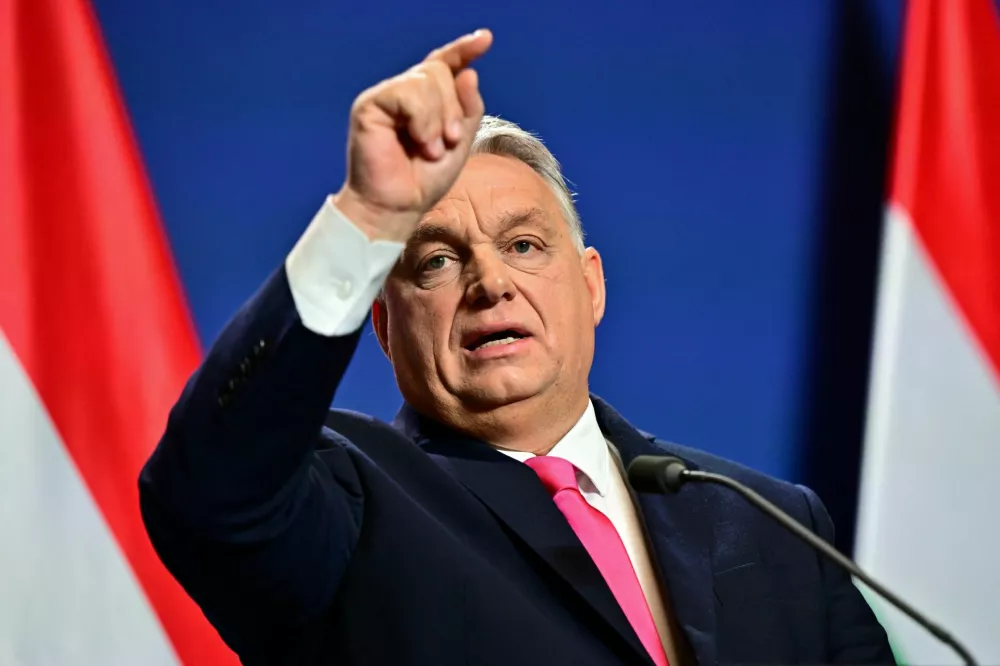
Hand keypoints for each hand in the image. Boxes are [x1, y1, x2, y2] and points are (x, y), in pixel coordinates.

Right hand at [333, 29, 492, 241]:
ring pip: (426, 80)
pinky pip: (407, 93)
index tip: (485, 39)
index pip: (444, 64)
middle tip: (449, 140)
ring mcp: (385, 97)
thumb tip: (468, 72)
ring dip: (438, 118)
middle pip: (439, 70)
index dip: (464, 50)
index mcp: (425, 100)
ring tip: (431, 148)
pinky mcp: (369, 105)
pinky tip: (418, 142)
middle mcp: (404, 93)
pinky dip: (422, 120)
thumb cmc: (424, 180)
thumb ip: (468, 108)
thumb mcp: (460, 142)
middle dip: (453, 107)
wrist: (398, 207)